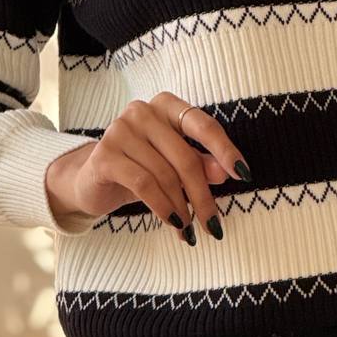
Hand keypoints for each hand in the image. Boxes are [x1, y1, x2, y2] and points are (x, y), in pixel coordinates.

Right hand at [47, 92, 250, 245]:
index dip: (225, 150)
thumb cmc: (142, 170)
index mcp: (165, 106)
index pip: (203, 124)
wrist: (92, 181)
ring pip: (165, 174)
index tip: (244, 175)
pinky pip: (143, 184)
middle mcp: (142, 111)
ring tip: (190, 230)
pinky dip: (163, 207)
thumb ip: (202, 165)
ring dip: (182, 208)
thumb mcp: (174, 167)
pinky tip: (173, 224)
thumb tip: (228, 172)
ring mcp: (120, 130)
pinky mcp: (104, 155)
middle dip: (203, 196)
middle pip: (185, 156)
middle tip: (215, 225)